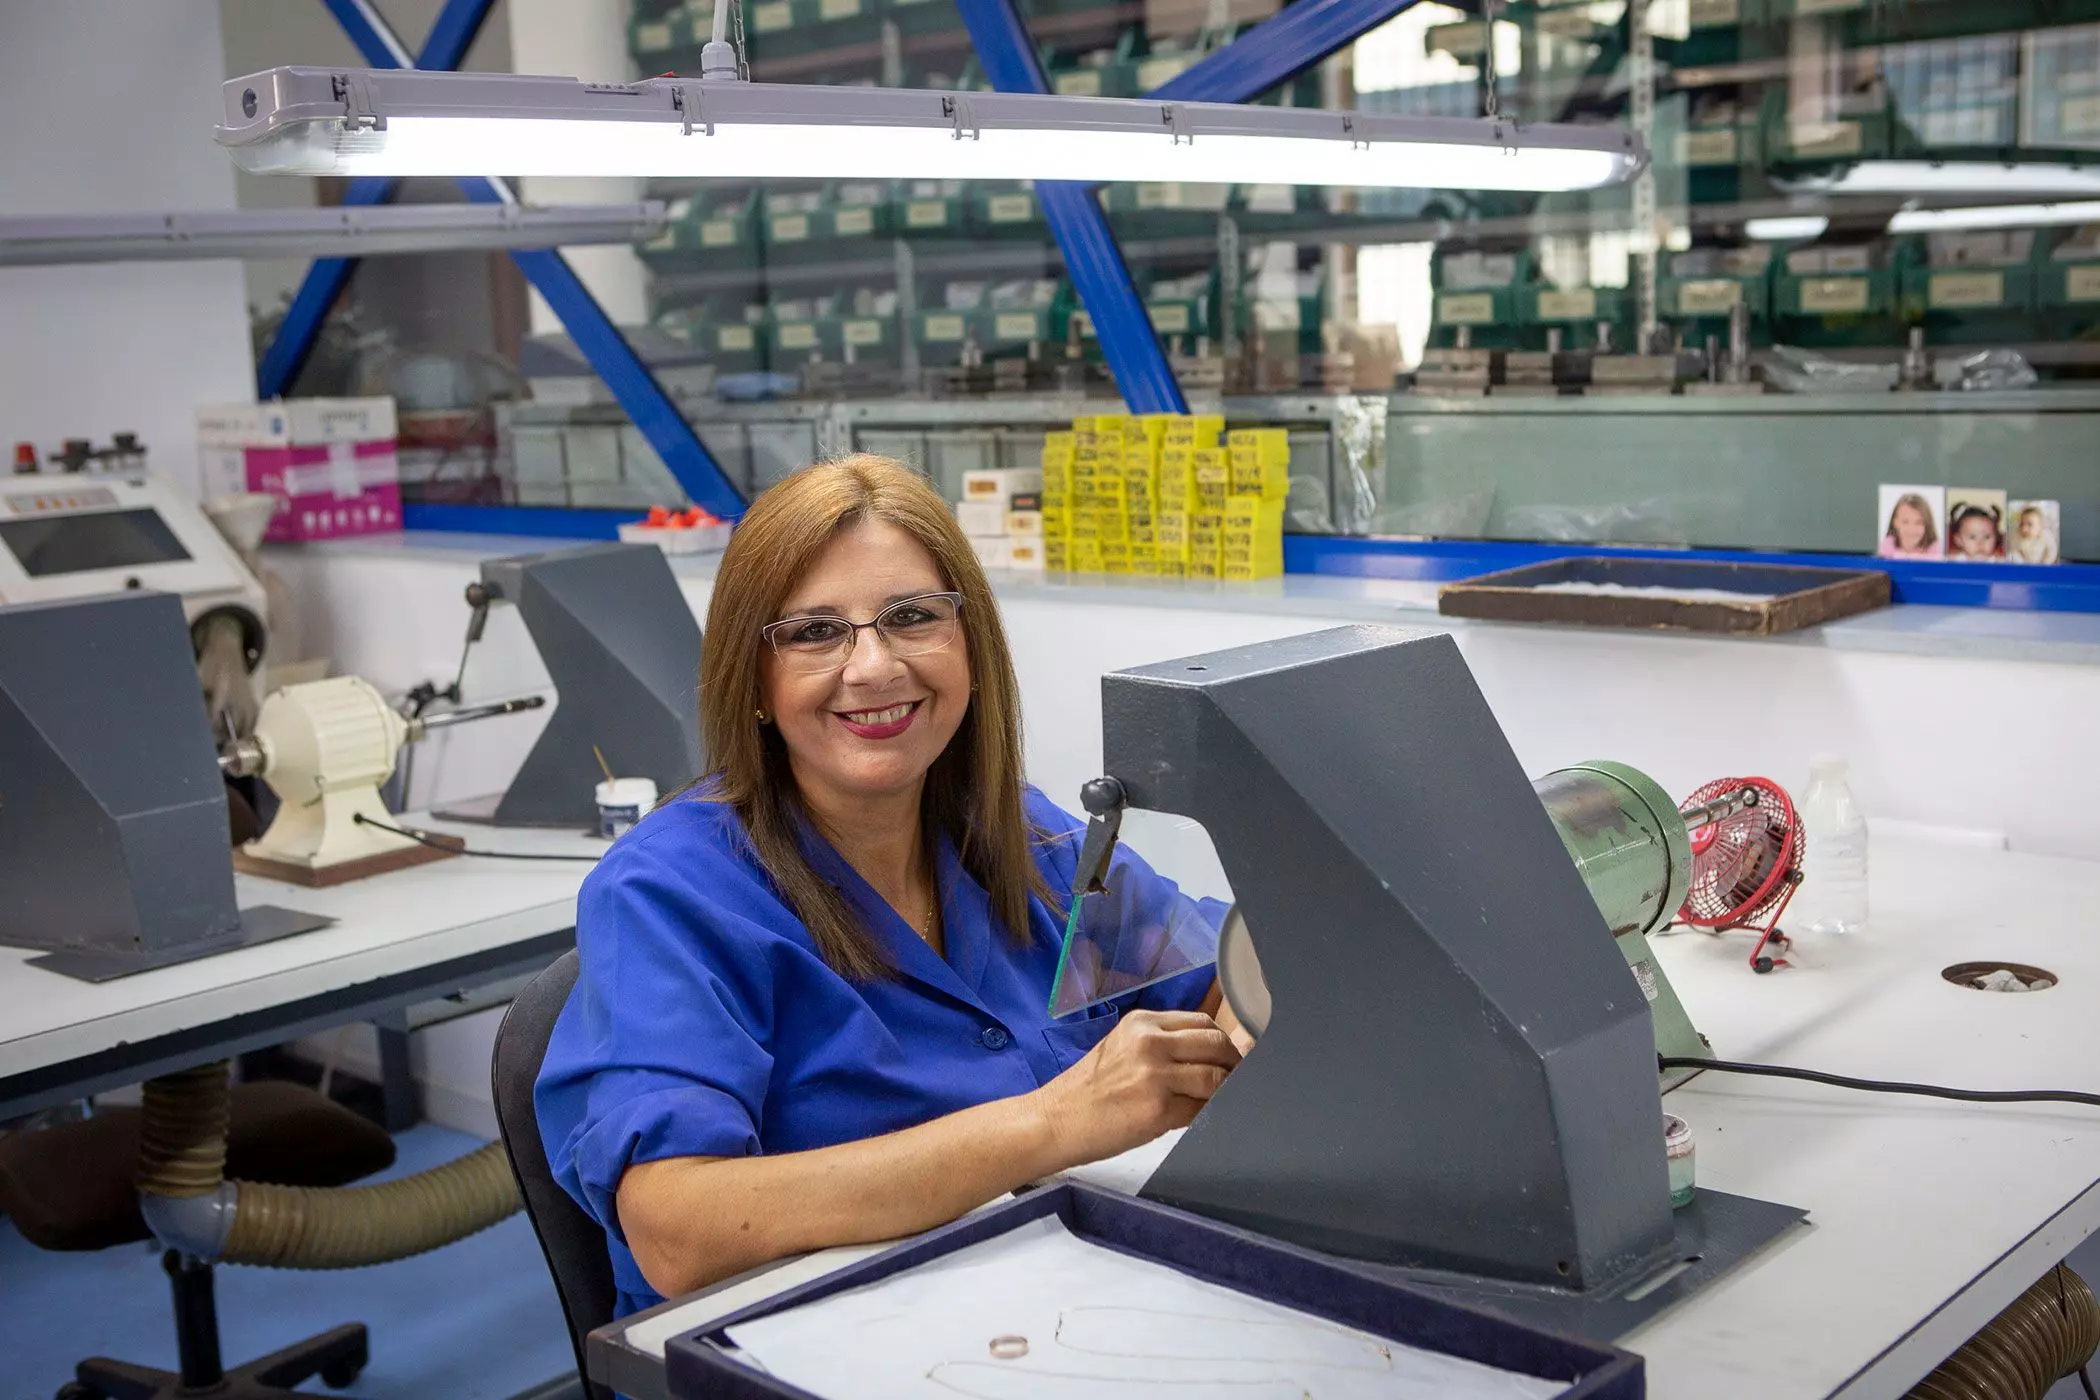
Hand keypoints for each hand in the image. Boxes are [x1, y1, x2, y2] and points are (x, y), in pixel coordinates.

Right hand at [1031, 1010, 1241, 1169]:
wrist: (1056, 1120)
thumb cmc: (1088, 1090)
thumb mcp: (1122, 1048)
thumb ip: (1162, 1045)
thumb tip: (1210, 1054)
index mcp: (1142, 1023)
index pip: (1202, 1022)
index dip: (1221, 1042)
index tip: (1227, 1058)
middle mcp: (1150, 1042)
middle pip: (1216, 1044)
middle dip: (1232, 1063)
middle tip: (1235, 1079)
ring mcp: (1155, 1075)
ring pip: (1216, 1076)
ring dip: (1226, 1090)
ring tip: (1221, 1100)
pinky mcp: (1158, 1110)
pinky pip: (1201, 1109)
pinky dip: (1209, 1113)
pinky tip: (1202, 1117)